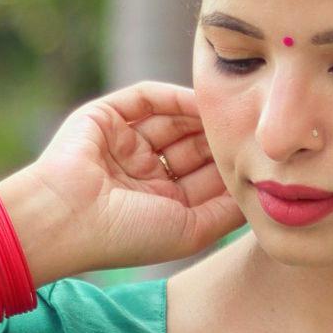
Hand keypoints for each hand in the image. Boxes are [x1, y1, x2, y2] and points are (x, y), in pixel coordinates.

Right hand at [0, 79, 242, 277]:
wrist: (68, 219)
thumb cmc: (128, 235)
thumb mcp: (192, 231)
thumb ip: (228, 210)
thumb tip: (260, 189)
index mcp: (158, 204)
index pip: (204, 177)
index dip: (232, 167)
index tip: (264, 158)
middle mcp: (141, 173)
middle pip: (193, 146)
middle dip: (220, 138)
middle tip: (252, 128)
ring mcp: (123, 144)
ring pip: (174, 121)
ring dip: (202, 117)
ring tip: (233, 112)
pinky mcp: (104, 117)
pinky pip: (147, 98)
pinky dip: (175, 97)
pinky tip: (202, 101)